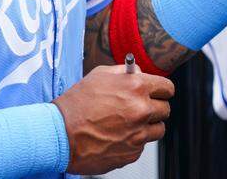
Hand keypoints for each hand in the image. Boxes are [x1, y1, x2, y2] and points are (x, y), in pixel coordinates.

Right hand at [53, 64, 174, 174]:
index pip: (167, 88)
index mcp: (136, 87)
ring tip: (127, 123)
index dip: (161, 90)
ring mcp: (138, 134)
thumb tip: (140, 72)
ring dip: (147, 126)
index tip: (158, 93)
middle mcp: (141, 111)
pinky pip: (142, 145)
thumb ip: (125, 72)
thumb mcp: (99, 75)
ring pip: (158, 129)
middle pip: (165, 109)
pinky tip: (116, 135)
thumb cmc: (76, 104)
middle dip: (154, 107)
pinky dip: (133, 141)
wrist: (59, 134)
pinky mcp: (132, 154)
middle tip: (139, 108)